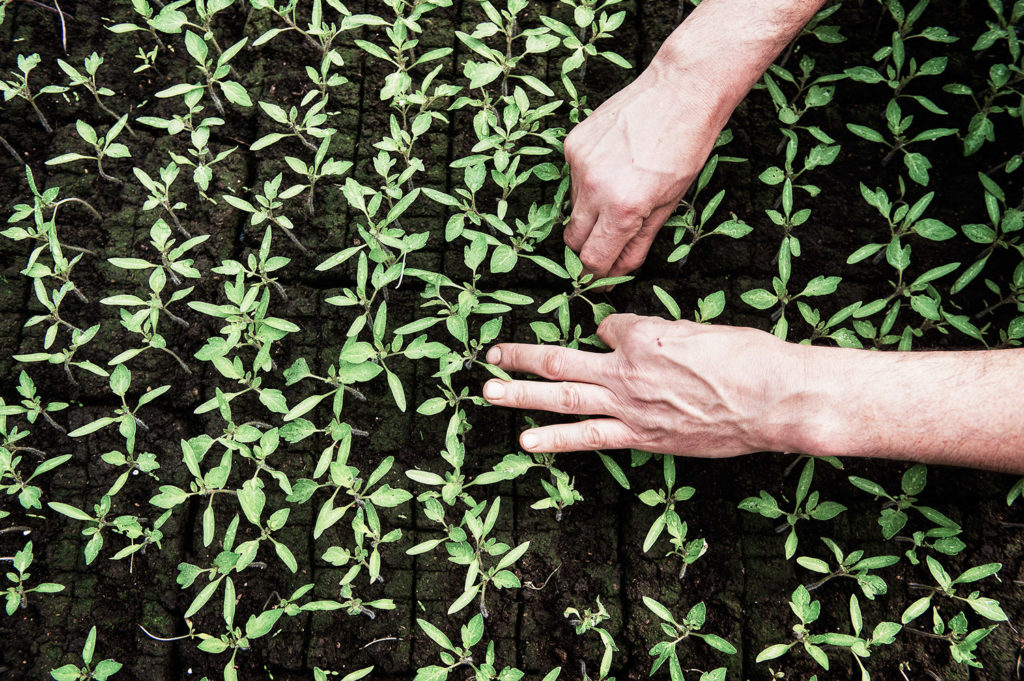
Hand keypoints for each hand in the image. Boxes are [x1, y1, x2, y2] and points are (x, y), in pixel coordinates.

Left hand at [482, 314, 803, 456]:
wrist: (776, 399)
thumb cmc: (751, 358)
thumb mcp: (704, 329)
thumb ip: (665, 335)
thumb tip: (648, 340)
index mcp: (644, 332)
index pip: (609, 327)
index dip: (612, 331)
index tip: (619, 337)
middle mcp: (626, 367)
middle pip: (561, 360)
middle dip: (522, 357)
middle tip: (492, 354)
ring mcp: (630, 404)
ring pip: (562, 397)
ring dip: (520, 394)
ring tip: (488, 393)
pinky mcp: (642, 437)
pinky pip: (588, 437)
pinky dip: (555, 439)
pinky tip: (526, 441)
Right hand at [562, 65, 719, 279]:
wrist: (681, 89)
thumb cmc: (687, 147)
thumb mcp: (670, 203)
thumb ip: (639, 242)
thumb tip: (617, 271)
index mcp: (623, 208)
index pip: (594, 260)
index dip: (599, 273)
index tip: (604, 277)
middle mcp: (594, 188)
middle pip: (574, 240)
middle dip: (591, 247)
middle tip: (612, 240)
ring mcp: (579, 163)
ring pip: (573, 209)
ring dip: (592, 212)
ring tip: (623, 189)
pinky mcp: (573, 144)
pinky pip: (573, 180)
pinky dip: (589, 183)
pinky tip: (615, 165)